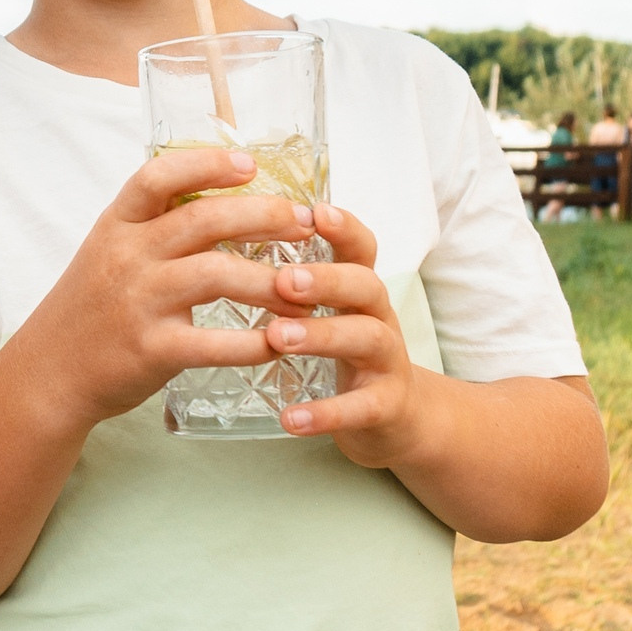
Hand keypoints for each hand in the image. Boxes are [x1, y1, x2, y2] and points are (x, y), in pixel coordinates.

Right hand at [17, 147, 315, 429]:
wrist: (49, 374)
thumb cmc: (91, 310)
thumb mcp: (108, 253)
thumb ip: (153, 227)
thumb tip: (222, 197)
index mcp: (117, 226)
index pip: (158, 176)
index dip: (207, 164)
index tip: (250, 165)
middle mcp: (126, 257)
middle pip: (204, 219)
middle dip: (264, 216)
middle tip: (304, 223)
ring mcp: (138, 302)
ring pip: (217, 274)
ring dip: (270, 280)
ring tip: (306, 287)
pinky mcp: (151, 349)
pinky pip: (215, 342)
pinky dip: (254, 343)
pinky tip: (279, 341)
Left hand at [258, 204, 426, 464]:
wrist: (399, 418)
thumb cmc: (346, 350)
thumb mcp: (331, 310)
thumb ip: (298, 281)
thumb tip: (232, 240)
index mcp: (359, 289)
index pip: (361, 248)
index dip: (345, 228)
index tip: (316, 211)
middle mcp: (379, 317)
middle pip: (365, 285)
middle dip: (326, 280)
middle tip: (283, 280)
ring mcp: (387, 361)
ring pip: (366, 338)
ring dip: (322, 335)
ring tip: (277, 337)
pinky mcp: (386, 406)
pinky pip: (360, 408)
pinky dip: (326, 413)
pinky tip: (290, 419)